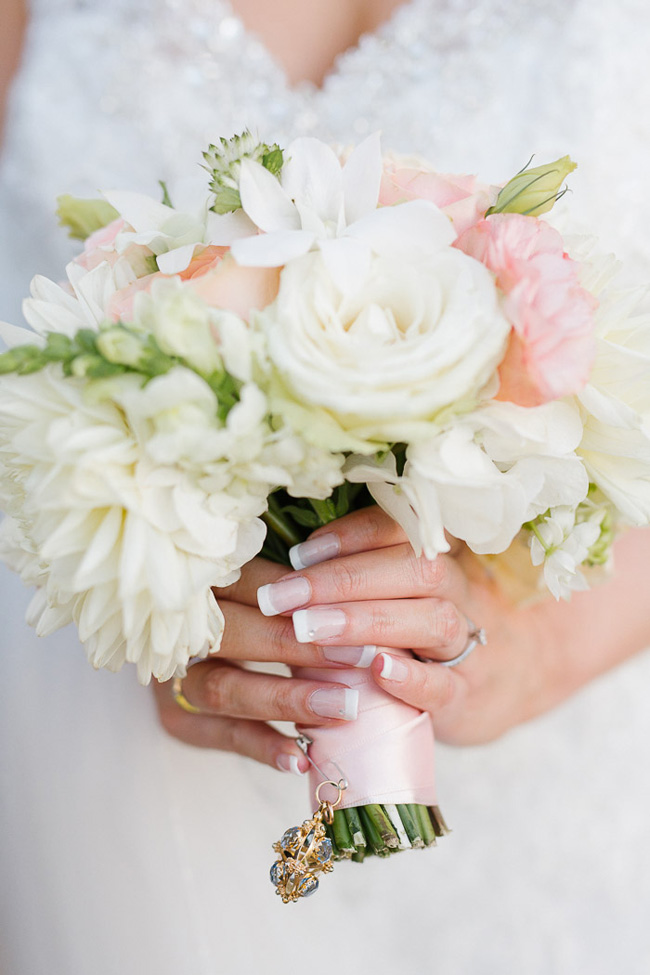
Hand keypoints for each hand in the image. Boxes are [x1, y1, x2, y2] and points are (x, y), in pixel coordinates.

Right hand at [151, 557, 361, 773]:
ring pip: (222, 688)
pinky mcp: (178, 718)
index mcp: (199, 582)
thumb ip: (294, 585)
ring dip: (286, 700)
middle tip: (359, 657)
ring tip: (342, 709)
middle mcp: (177, 628)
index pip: (247, 583)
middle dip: (298, 646)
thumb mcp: (261, 588)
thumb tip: (350, 585)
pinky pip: (221, 736)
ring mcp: (173, 676)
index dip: (299, 597)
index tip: (352, 611)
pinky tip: (300, 759)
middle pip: (231, 632)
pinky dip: (263, 747)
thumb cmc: (246, 610)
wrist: (186, 654)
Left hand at [254, 507, 649, 745]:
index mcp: (430, 561)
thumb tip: (273, 567)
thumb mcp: (388, 596)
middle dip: (344, 580)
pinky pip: (446, 684)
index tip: (300, 554)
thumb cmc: (412, 635)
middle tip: (284, 597)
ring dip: (367, 620)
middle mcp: (456, 594)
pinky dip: (411, 676)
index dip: (352, 535)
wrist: (491, 687)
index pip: (403, 529)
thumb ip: (346, 579)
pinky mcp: (464, 697)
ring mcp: (464, 646)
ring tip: (312, 630)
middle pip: (417, 569)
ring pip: (434, 618)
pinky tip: (376, 670)